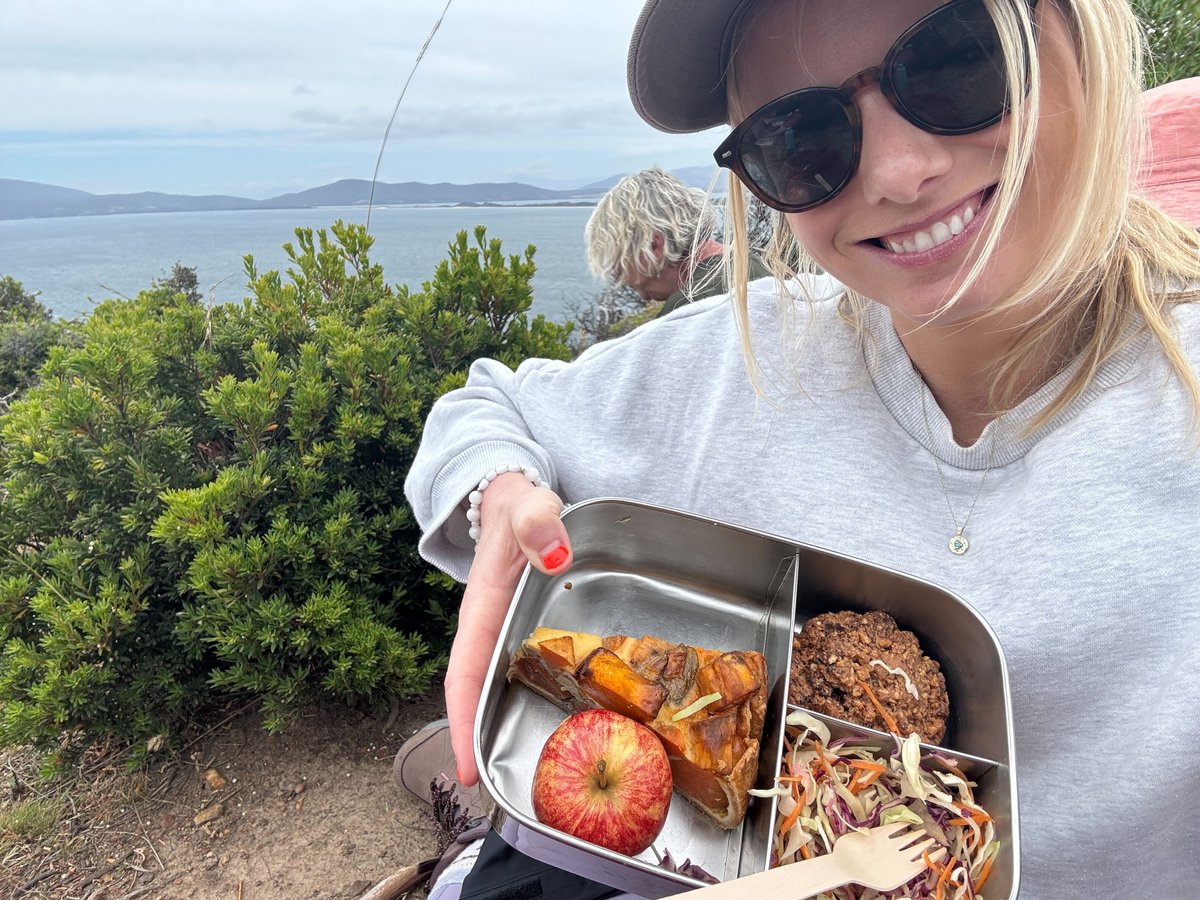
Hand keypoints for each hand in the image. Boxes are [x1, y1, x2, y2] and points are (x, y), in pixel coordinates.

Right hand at [444, 472, 571, 785]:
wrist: (515, 500)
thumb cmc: (520, 506)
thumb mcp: (529, 505)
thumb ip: (538, 524)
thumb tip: (554, 557)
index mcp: (482, 610)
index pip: (463, 674)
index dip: (461, 722)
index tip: (462, 767)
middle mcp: (489, 632)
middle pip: (477, 697)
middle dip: (480, 744)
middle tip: (496, 793)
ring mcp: (507, 636)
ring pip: (500, 692)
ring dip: (504, 730)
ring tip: (525, 780)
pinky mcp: (525, 636)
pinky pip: (525, 676)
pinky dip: (532, 704)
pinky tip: (561, 729)